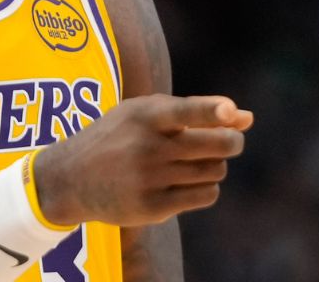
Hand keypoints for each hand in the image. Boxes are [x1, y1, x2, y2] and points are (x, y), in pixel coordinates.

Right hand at [34, 94, 252, 226]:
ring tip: (197, 162)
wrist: (71, 177)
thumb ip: (196, 111)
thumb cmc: (119, 136)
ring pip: (215, 171)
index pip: (185, 112)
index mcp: (144, 115)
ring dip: (215, 165)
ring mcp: (149, 179)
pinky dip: (206, 187)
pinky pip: (205, 195)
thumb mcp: (146, 114)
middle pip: (217, 145)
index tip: (231, 112)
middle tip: (229, 140)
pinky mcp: (152, 207)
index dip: (212, 111)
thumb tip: (248, 117)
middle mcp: (147, 147)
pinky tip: (188, 182)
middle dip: (232, 141)